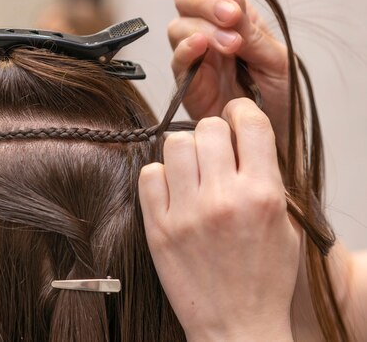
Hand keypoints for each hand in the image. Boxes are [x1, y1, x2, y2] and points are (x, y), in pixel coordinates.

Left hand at [139, 98, 299, 341]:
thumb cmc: (262, 278)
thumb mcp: (283, 225)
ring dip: (184, 152)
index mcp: (262, 195)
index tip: (235, 117)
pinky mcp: (158, 227)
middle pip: (208, 128)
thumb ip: (265, 178)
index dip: (241, 112)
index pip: (250, 123)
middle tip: (214, 151)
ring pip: (174, 144)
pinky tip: (172, 191)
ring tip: (191, 171)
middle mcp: (224, 199)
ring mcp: (187, 212)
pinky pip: (149, 174)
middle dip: (213, 133)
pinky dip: (159, 176)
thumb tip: (242, 140)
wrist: (236, 324)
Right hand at [168, 0, 289, 151]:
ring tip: (231, 45)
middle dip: (205, 0)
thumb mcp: (276, 60)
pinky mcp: (186, 84)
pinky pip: (177, 60)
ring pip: (177, 25)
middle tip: (229, 14)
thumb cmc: (278, 100)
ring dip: (202, 27)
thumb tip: (232, 3)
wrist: (272, 140)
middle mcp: (208, 33)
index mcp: (232, 19)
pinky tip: (202, 47)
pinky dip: (186, 48)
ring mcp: (195, 58)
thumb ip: (253, 33)